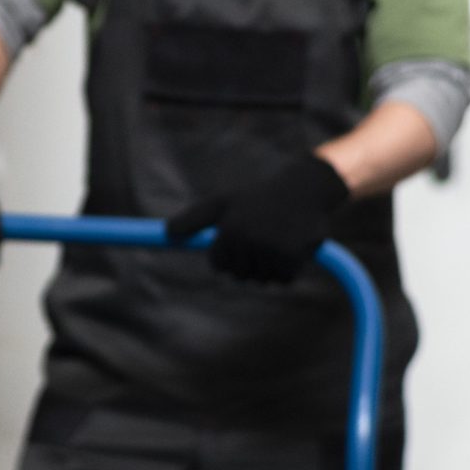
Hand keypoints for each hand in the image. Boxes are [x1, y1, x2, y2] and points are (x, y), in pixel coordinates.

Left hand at [166, 152, 349, 283]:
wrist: (302, 189)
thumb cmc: (256, 198)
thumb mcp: (222, 203)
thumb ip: (193, 219)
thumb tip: (167, 233)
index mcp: (229, 230)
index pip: (219, 264)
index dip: (226, 257)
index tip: (237, 243)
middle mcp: (249, 242)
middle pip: (240, 275)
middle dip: (247, 263)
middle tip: (259, 240)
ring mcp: (272, 251)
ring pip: (262, 279)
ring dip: (268, 267)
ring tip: (274, 241)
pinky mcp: (294, 259)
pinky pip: (283, 280)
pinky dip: (286, 270)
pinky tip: (289, 248)